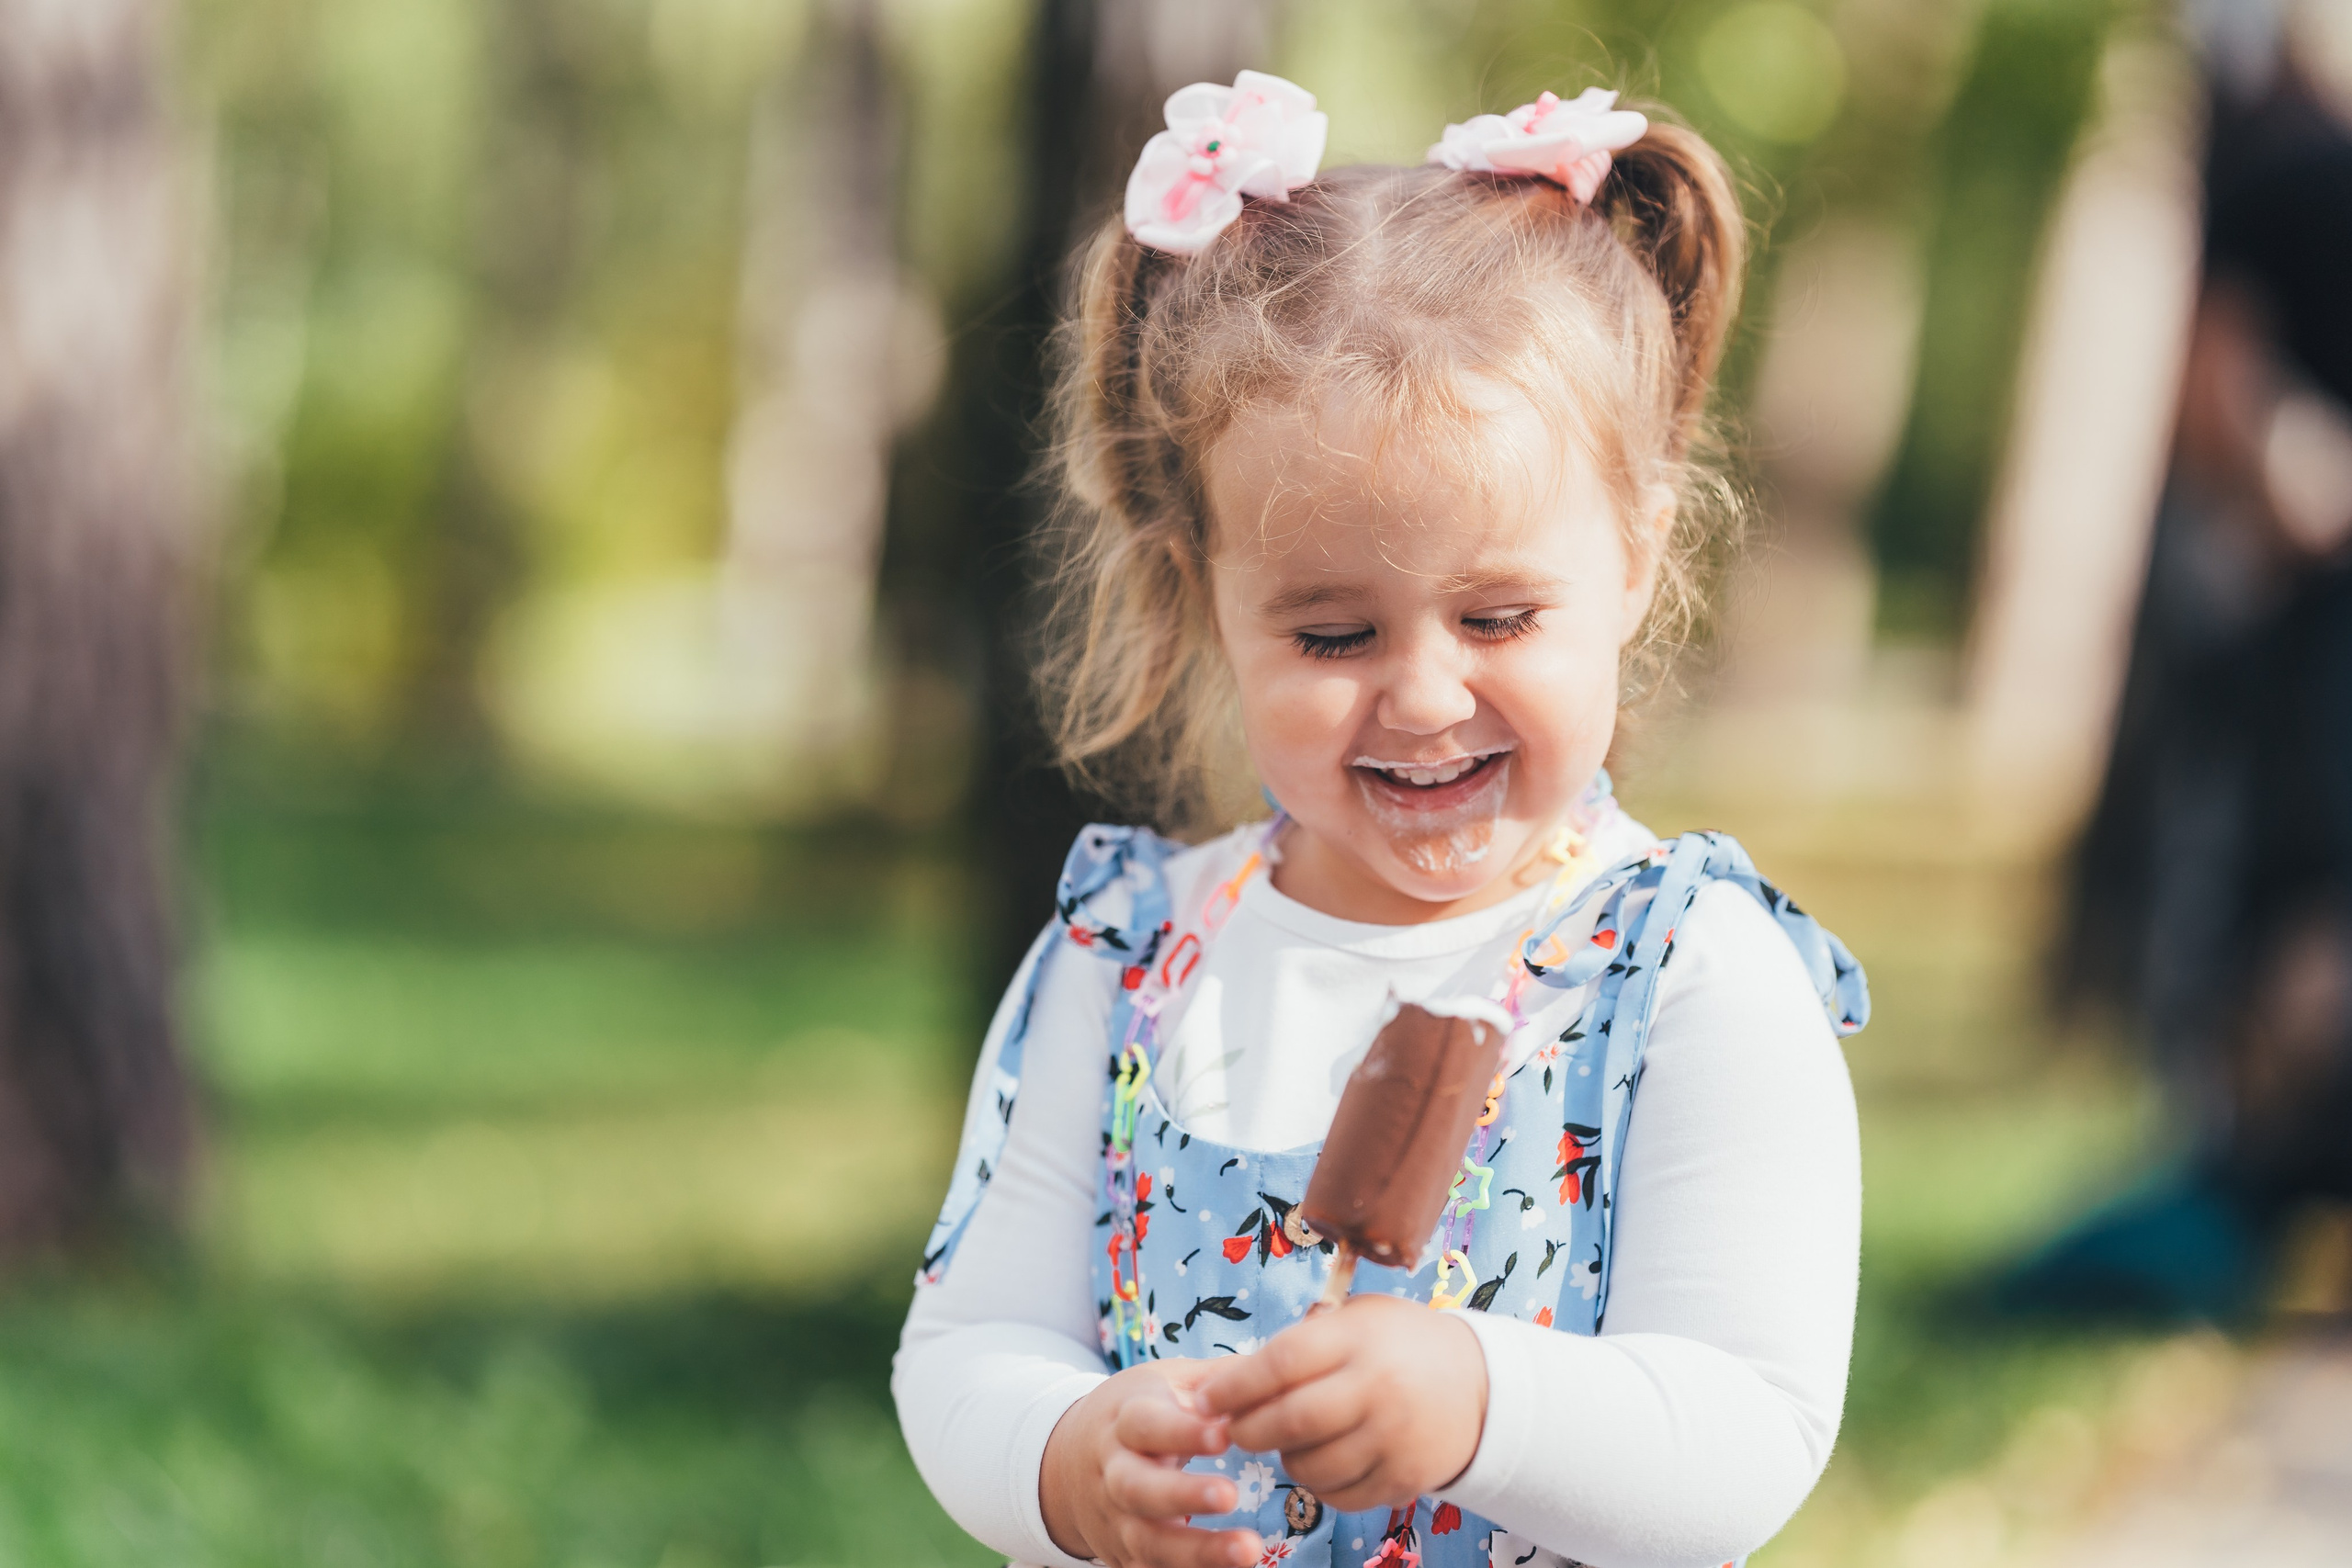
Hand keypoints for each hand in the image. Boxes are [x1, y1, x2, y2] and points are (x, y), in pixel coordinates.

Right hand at [1040, 1359, 1264, 1567]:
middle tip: (1230, 1496)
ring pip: (1147, 1541)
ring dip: (1195, 1552)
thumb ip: (1215, 1380)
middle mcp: (1114, 1472)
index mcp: (1124, 1421)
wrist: (1067, 1462)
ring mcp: (1116, 1519)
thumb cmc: (1137, 1412)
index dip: (1182, 1432)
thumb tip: (1275, 1370)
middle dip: (1183, 1495)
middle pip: (1139, 1488)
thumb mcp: (1164, 1381)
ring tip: (1248, 1551)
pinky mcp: (1123, 1555)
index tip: (1224, 1436)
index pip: (1147, 1425)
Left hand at [1194, 1295, 1487, 1511]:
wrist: (1483, 1388)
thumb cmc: (1401, 1345)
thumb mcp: (1358, 1319)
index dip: (1234, 1385)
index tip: (1205, 1398)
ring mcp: (1393, 1439)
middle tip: (1232, 1430)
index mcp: (1360, 1339)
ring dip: (1282, 1458)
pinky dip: (1317, 1483)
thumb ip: (1303, 1340)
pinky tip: (1320, 1460)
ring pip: (1309, 1466)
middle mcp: (1378, 1389)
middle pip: (1289, 1421)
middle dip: (1246, 1431)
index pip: (1281, 1362)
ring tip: (1283, 1440)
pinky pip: (1338, 1495)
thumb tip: (1228, 1378)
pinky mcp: (1404, 1480)